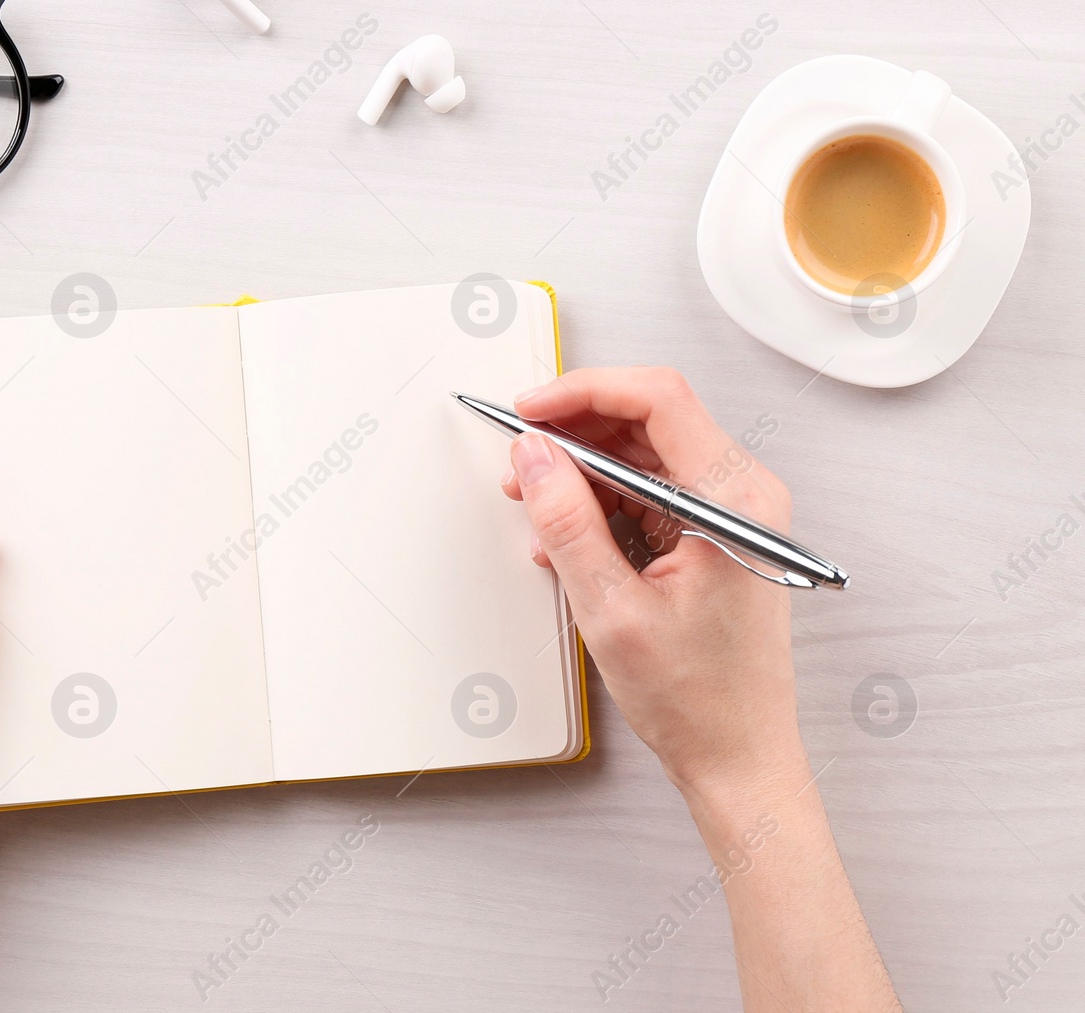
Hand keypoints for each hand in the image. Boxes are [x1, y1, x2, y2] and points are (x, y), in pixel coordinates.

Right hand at [503, 367, 801, 795]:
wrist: (739, 759)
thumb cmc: (700, 700)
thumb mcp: (612, 609)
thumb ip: (567, 522)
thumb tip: (534, 457)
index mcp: (735, 502)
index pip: (659, 400)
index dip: (585, 392)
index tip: (530, 409)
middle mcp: (742, 497)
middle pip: (649, 421)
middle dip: (575, 433)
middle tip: (520, 460)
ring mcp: (728, 517)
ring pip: (643, 457)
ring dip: (582, 472)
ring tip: (533, 502)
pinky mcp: (711, 538)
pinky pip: (647, 495)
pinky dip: (600, 505)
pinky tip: (562, 537)